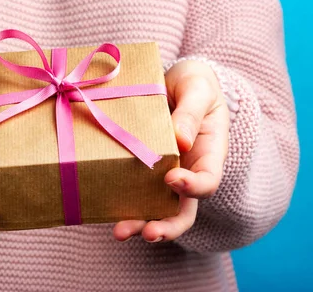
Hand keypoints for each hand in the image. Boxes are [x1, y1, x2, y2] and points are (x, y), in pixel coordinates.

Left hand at [113, 60, 229, 242]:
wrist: (175, 79)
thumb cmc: (194, 82)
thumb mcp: (197, 87)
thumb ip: (191, 111)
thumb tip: (180, 140)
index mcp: (209, 153)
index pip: (208, 180)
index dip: (193, 186)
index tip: (172, 179)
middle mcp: (188, 170)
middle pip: (183, 209)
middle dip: (167, 225)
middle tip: (148, 234)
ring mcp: (164, 172)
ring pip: (156, 207)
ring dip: (140, 222)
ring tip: (120, 232)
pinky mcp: (140, 168)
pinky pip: (133, 190)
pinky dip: (121, 203)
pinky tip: (103, 210)